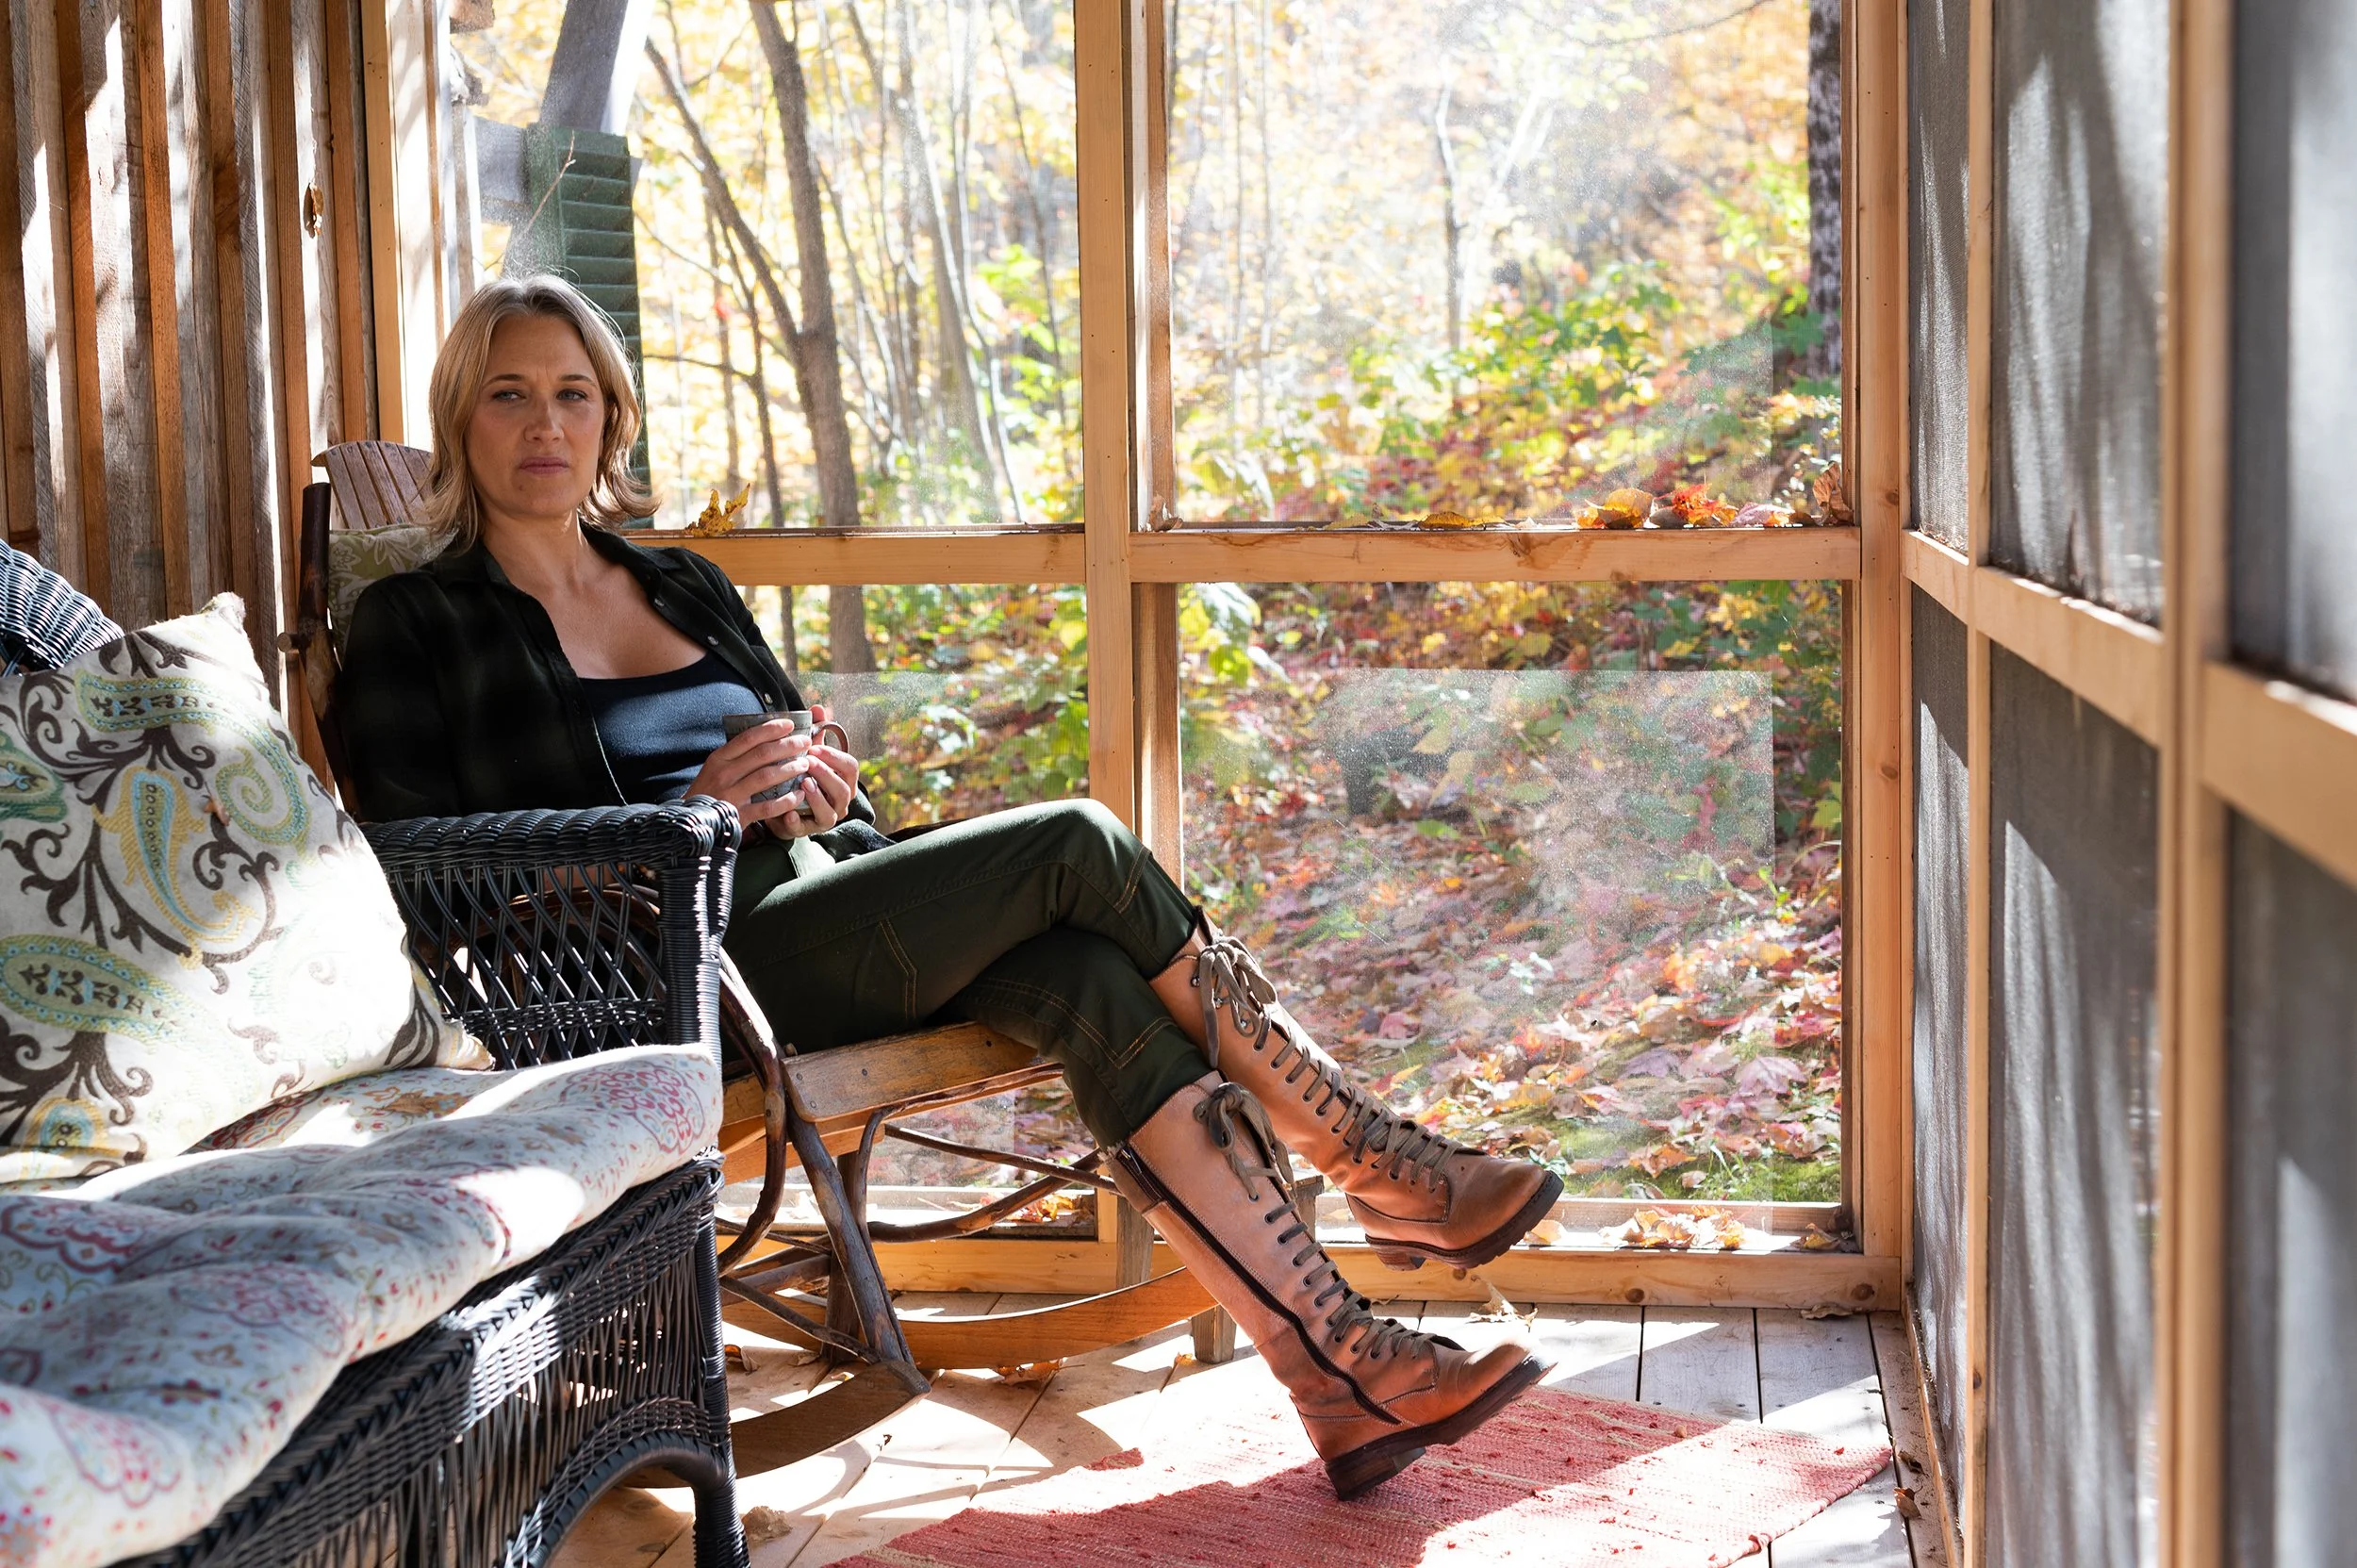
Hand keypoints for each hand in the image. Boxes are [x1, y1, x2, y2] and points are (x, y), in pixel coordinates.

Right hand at [683, 706, 859, 835]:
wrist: (692, 823)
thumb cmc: (709, 792)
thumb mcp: (715, 769)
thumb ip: (736, 756)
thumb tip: (765, 737)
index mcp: (719, 759)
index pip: (747, 738)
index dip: (770, 729)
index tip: (789, 724)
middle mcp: (724, 774)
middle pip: (761, 755)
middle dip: (787, 746)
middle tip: (804, 742)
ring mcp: (731, 795)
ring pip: (766, 777)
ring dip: (789, 769)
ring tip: (805, 764)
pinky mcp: (739, 815)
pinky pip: (767, 806)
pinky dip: (785, 801)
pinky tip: (798, 795)